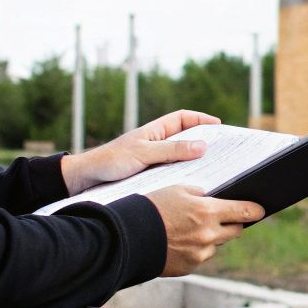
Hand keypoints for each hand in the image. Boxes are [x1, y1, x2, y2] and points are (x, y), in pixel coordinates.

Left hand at [62, 109, 221, 193]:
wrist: (84, 179)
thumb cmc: (110, 161)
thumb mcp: (143, 154)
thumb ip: (171, 150)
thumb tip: (202, 146)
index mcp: (154, 132)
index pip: (182, 119)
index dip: (201, 119)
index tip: (219, 126)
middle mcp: (154, 144)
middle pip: (185, 139)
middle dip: (204, 142)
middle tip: (223, 151)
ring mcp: (151, 160)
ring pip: (179, 159)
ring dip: (194, 163)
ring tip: (213, 171)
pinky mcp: (147, 176)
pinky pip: (170, 174)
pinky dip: (182, 178)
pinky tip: (190, 188)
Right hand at [148, 186, 264, 276]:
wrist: (128, 236)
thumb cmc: (152, 208)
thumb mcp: (177, 189)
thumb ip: (200, 193)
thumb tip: (213, 197)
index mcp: (208, 212)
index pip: (244, 211)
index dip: (255, 210)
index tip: (261, 210)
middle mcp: (209, 235)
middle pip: (235, 230)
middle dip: (233, 223)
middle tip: (224, 217)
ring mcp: (200, 253)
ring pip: (217, 244)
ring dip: (211, 236)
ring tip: (189, 228)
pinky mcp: (190, 266)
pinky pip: (201, 256)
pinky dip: (196, 249)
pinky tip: (179, 241)